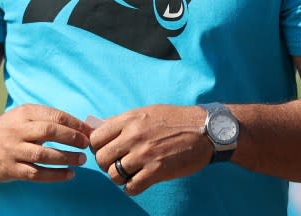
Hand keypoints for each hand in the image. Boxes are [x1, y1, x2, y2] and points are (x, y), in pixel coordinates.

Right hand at [0, 104, 92, 181]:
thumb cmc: (10, 129)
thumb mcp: (25, 116)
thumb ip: (48, 119)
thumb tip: (81, 128)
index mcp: (25, 113)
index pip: (54, 116)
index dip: (75, 124)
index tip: (89, 131)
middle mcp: (18, 130)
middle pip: (49, 132)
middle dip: (71, 138)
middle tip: (86, 144)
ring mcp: (13, 150)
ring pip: (43, 154)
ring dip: (65, 158)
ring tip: (81, 160)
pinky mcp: (11, 169)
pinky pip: (36, 173)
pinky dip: (55, 175)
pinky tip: (69, 174)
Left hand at [90, 105, 211, 194]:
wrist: (205, 130)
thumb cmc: (174, 120)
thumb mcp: (145, 112)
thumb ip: (121, 122)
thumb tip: (98, 130)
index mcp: (128, 120)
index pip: (95, 138)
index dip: (97, 147)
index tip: (106, 150)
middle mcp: (133, 136)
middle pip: (101, 158)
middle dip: (106, 164)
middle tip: (116, 164)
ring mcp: (144, 155)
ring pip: (113, 175)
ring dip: (119, 177)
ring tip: (129, 173)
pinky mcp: (157, 171)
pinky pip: (131, 187)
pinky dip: (131, 188)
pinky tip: (138, 182)